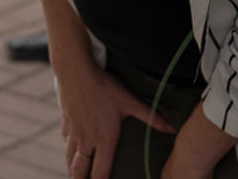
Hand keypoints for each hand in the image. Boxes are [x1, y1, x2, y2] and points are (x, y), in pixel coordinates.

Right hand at [56, 62, 175, 178]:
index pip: (100, 172)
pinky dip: (68, 147)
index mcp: (103, 139)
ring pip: (70, 156)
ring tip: (74, 175)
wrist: (75, 70)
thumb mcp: (130, 101)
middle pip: (80, 169)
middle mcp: (86, 139)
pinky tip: (70, 146)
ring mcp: (73, 130)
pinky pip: (65, 139)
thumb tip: (172, 128)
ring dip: (72, 168)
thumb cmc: (104, 86)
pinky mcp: (65, 120)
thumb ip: (151, 116)